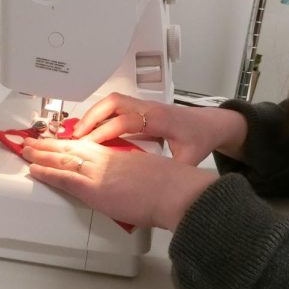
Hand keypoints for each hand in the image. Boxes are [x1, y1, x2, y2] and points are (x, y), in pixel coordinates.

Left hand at [22, 138, 217, 229]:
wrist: (176, 191)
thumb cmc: (170, 187)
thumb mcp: (149, 172)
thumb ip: (133, 173)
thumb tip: (129, 182)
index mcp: (118, 155)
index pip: (87, 145)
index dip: (69, 142)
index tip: (57, 140)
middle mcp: (105, 159)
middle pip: (71, 147)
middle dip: (48, 144)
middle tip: (31, 141)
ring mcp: (98, 172)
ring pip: (63, 159)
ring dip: (41, 155)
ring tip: (26, 151)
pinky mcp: (94, 188)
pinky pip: (64, 177)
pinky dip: (47, 172)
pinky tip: (34, 168)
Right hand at [72, 92, 247, 164]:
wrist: (212, 124)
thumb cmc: (200, 138)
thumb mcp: (189, 158)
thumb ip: (171, 170)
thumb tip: (155, 186)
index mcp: (160, 119)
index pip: (125, 122)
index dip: (105, 132)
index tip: (88, 145)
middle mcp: (150, 108)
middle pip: (114, 103)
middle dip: (92, 118)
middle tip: (76, 136)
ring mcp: (145, 105)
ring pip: (113, 101)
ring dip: (94, 114)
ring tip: (79, 132)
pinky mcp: (143, 108)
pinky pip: (117, 105)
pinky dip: (102, 114)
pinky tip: (93, 129)